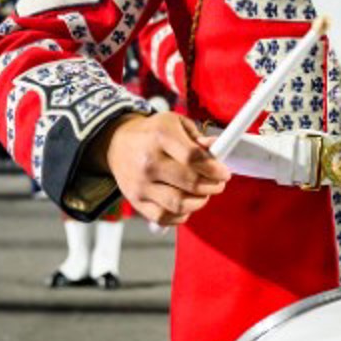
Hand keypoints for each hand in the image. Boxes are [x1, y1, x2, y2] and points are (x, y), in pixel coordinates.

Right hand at [92, 111, 230, 226]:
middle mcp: (149, 161)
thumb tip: (217, 148)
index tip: (224, 172)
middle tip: (218, 183)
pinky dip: (181, 215)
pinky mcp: (136, 201)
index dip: (214, 168)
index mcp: (161, 136)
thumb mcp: (175, 122)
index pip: (194, 157)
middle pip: (190, 182)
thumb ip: (197, 136)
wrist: (117, 143)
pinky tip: (187, 205)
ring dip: (199, 202)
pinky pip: (164, 217)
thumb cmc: (152, 132)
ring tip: (203, 193)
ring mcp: (141, 184)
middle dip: (212, 186)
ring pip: (179, 204)